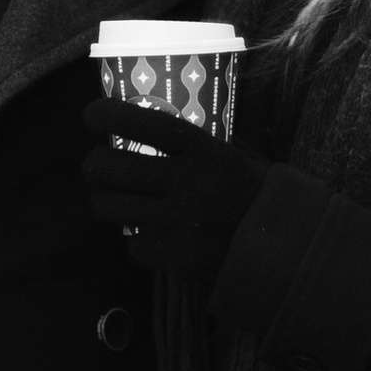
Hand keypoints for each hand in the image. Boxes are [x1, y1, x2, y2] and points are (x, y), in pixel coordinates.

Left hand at [79, 97, 269, 284]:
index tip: (90, 116)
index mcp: (202, 151)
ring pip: (109, 207)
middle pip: (110, 168)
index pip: (144, 125)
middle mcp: (184, 183)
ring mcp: (173, 221)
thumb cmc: (256, 193)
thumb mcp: (236, 154)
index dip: (110, 116)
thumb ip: (202, 139)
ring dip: (103, 200)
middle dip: (93, 165)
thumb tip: (159, 122)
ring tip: (111, 199)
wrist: (280, 248)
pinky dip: (135, 237)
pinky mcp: (169, 255)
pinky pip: (131, 242)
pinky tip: (147, 232)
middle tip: (96, 166)